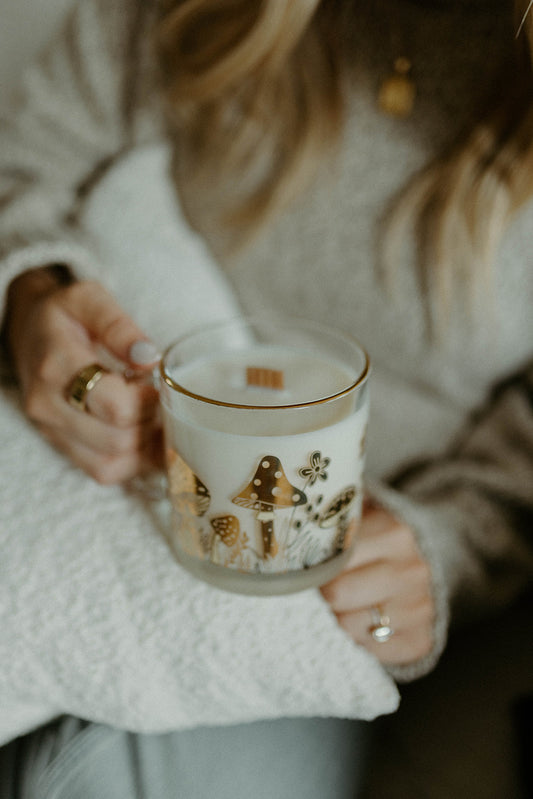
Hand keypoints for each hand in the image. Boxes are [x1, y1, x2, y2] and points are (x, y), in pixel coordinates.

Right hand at [5, 268, 161, 483]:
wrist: (27, 329)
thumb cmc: (63, 314)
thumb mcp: (88, 299)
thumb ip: (119, 326)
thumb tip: (149, 359)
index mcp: (57, 366)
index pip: (117, 407)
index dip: (151, 403)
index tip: (162, 387)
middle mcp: (47, 405)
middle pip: (117, 441)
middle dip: (151, 426)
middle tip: (162, 404)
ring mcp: (50, 429)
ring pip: (110, 465)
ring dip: (144, 451)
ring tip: (155, 422)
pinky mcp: (58, 444)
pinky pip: (101, 471)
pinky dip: (131, 462)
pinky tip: (143, 438)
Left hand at [320, 503, 433, 665]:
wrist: (429, 563)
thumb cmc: (378, 539)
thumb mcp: (362, 515)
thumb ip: (332, 516)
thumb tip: (285, 516)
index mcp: (394, 533)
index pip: (334, 558)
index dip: (315, 564)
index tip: (310, 565)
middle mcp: (412, 571)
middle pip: (337, 595)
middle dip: (324, 592)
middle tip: (324, 586)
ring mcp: (419, 608)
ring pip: (348, 626)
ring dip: (339, 618)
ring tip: (344, 604)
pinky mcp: (420, 640)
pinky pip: (370, 652)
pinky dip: (360, 640)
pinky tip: (363, 622)